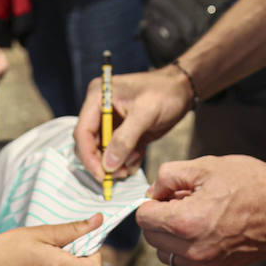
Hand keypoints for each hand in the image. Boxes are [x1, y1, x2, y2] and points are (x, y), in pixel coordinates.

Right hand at [0, 215, 103, 265]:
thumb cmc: (6, 250)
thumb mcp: (40, 232)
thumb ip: (72, 229)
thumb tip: (98, 221)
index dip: (95, 253)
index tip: (83, 241)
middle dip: (85, 259)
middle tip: (67, 246)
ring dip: (73, 265)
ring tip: (54, 254)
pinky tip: (47, 262)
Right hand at [74, 65, 192, 181]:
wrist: (182, 90)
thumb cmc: (164, 93)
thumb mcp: (145, 113)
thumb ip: (125, 139)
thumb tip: (108, 165)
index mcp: (98, 97)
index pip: (83, 131)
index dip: (88, 155)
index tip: (101, 175)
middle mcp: (100, 110)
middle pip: (89, 144)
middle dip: (103, 162)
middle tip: (120, 174)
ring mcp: (111, 123)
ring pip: (103, 153)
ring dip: (117, 163)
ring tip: (135, 159)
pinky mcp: (122, 133)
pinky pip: (117, 154)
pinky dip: (127, 160)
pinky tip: (140, 154)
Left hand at [138, 156, 265, 265]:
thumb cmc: (250, 183)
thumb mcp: (205, 165)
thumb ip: (170, 176)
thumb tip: (154, 190)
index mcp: (187, 221)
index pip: (144, 218)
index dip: (150, 201)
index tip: (163, 193)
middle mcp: (194, 247)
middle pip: (152, 238)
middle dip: (158, 218)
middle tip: (177, 200)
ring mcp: (207, 260)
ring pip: (168, 252)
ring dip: (170, 235)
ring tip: (190, 214)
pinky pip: (189, 259)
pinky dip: (187, 245)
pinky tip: (204, 225)